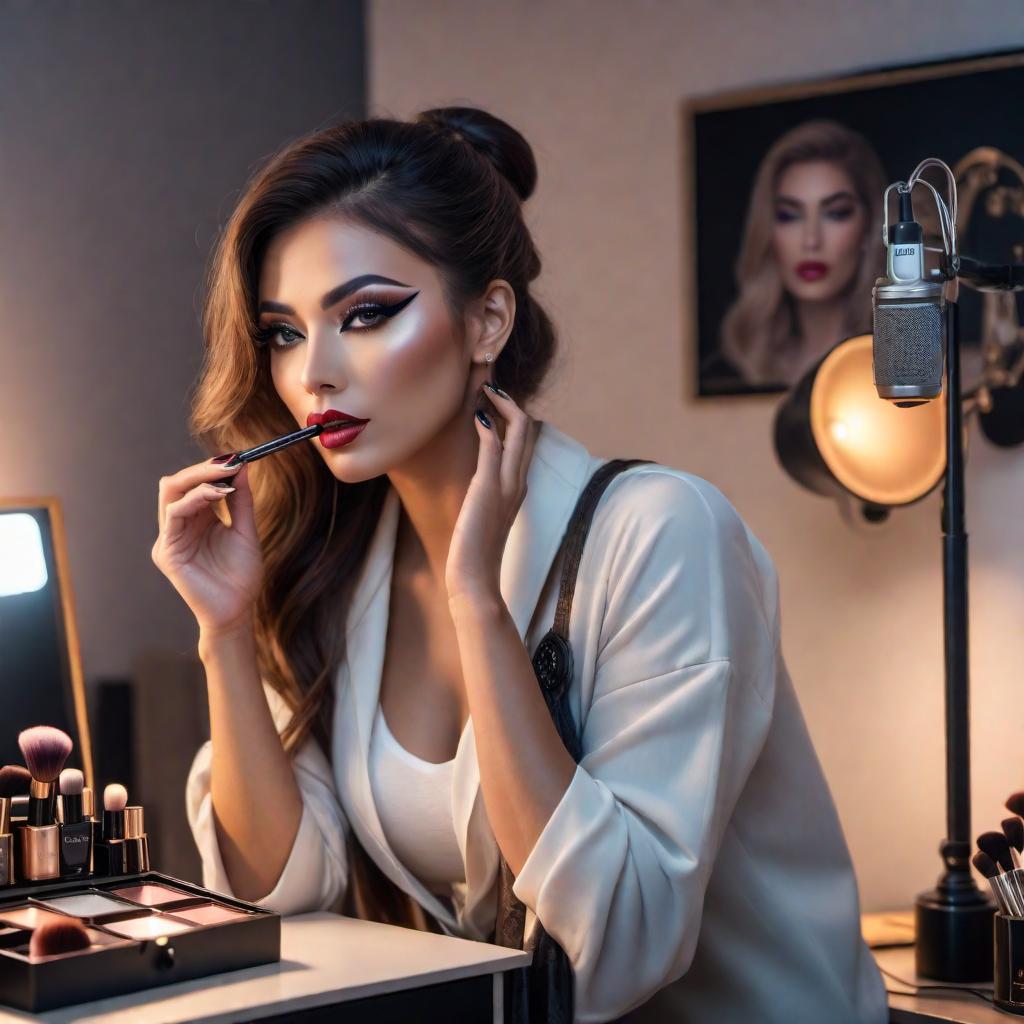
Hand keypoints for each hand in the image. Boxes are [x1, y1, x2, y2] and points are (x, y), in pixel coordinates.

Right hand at [151, 456, 263, 634]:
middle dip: (203, 468)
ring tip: (225, 476)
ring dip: (199, 479)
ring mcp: (169, 538)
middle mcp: (179, 526)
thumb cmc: (241, 575)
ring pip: (171, 493)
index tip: (238, 457)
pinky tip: (217, 494)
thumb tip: (241, 465)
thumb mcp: (245, 530)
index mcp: (197, 520)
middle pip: (178, 483)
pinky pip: (174, 514)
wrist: (238, 610)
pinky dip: (195, 498)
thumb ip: (241, 500)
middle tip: (230, 460)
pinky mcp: (166, 552)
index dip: (213, 468)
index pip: (195, 484)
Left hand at [445, 384, 539, 603]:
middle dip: (510, 402)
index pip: (523, 443)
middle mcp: (518, 482)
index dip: (512, 417)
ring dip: (502, 404)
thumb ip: (483, 496)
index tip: (494, 400)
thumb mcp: (481, 517)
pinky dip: (488, 423)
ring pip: (517, 431)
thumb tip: (476, 483)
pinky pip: (494, 445)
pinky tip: (477, 412)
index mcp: (518, 488)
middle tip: (492, 383)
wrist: (474, 577)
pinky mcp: (489, 486)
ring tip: (486, 387)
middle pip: (526, 430)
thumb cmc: (474, 552)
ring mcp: (507, 484)